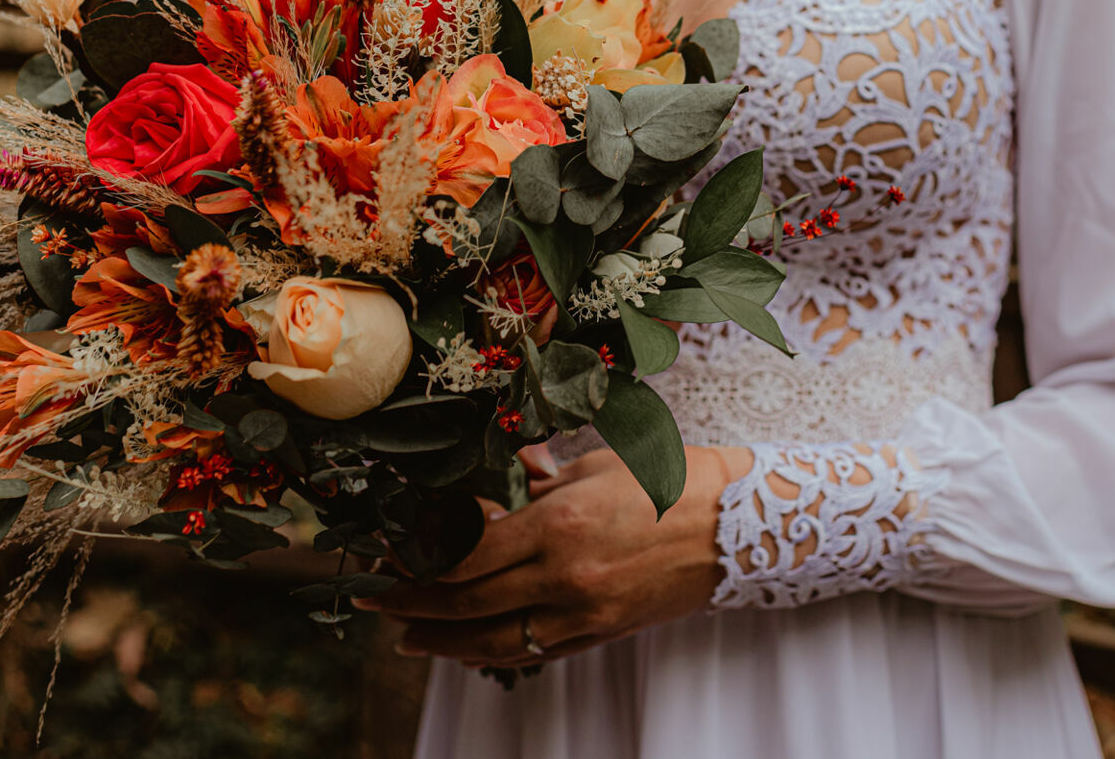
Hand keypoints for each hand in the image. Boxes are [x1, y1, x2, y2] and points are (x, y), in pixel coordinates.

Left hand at [358, 445, 749, 667]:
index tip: (388, 554)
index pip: (467, 553)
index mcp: (560, 524)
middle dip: (411, 604)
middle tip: (373, 600)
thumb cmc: (671, 481)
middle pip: (467, 601)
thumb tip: (495, 471)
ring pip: (493, 640)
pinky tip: (463, 648)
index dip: (419, 559)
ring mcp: (583, 612)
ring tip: (405, 637)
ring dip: (441, 641)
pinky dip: (489, 652)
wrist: (741, 527)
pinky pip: (532, 652)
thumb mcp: (598, 463)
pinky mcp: (600, 634)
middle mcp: (565, 576)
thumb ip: (539, 473)